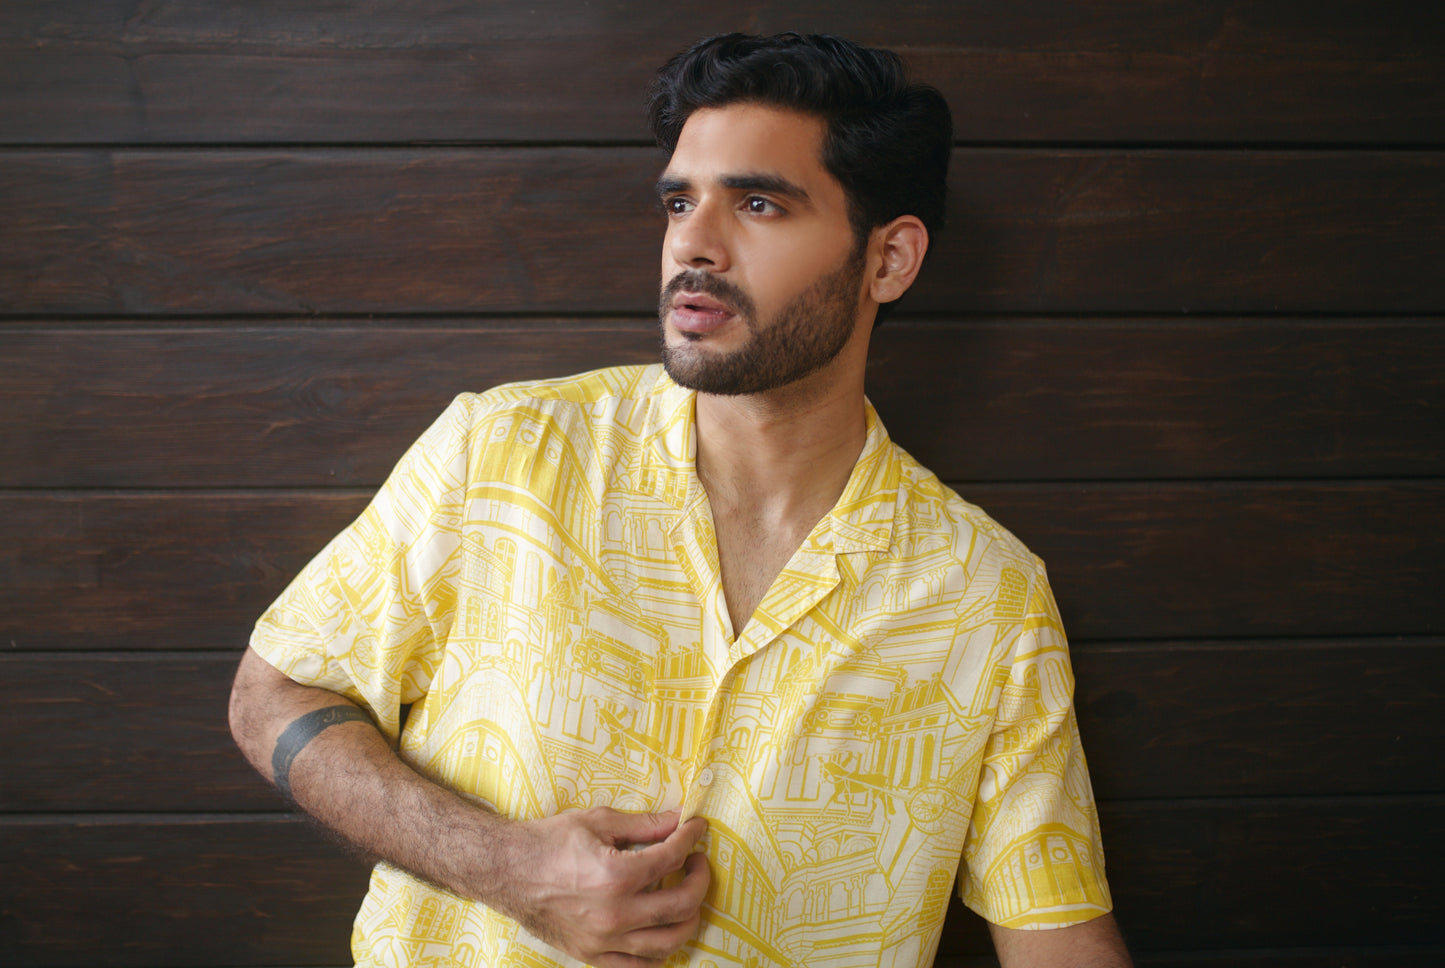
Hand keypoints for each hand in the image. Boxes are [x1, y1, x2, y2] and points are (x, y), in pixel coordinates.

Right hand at [493, 807, 709, 967]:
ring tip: (686, 894)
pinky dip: (660, 949)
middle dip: (699, 879)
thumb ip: (644, 824)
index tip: (696, 829)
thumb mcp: (598, 822)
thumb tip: (679, 819)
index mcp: (616, 875)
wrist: (507, 871)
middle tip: (696, 862)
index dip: (691, 839)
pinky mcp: (593, 955)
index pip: (673, 858)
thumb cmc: (549, 842)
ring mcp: (604, 940)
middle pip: (682, 904)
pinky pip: (640, 965)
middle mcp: (614, 914)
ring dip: (689, 917)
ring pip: (669, 941)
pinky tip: (663, 927)